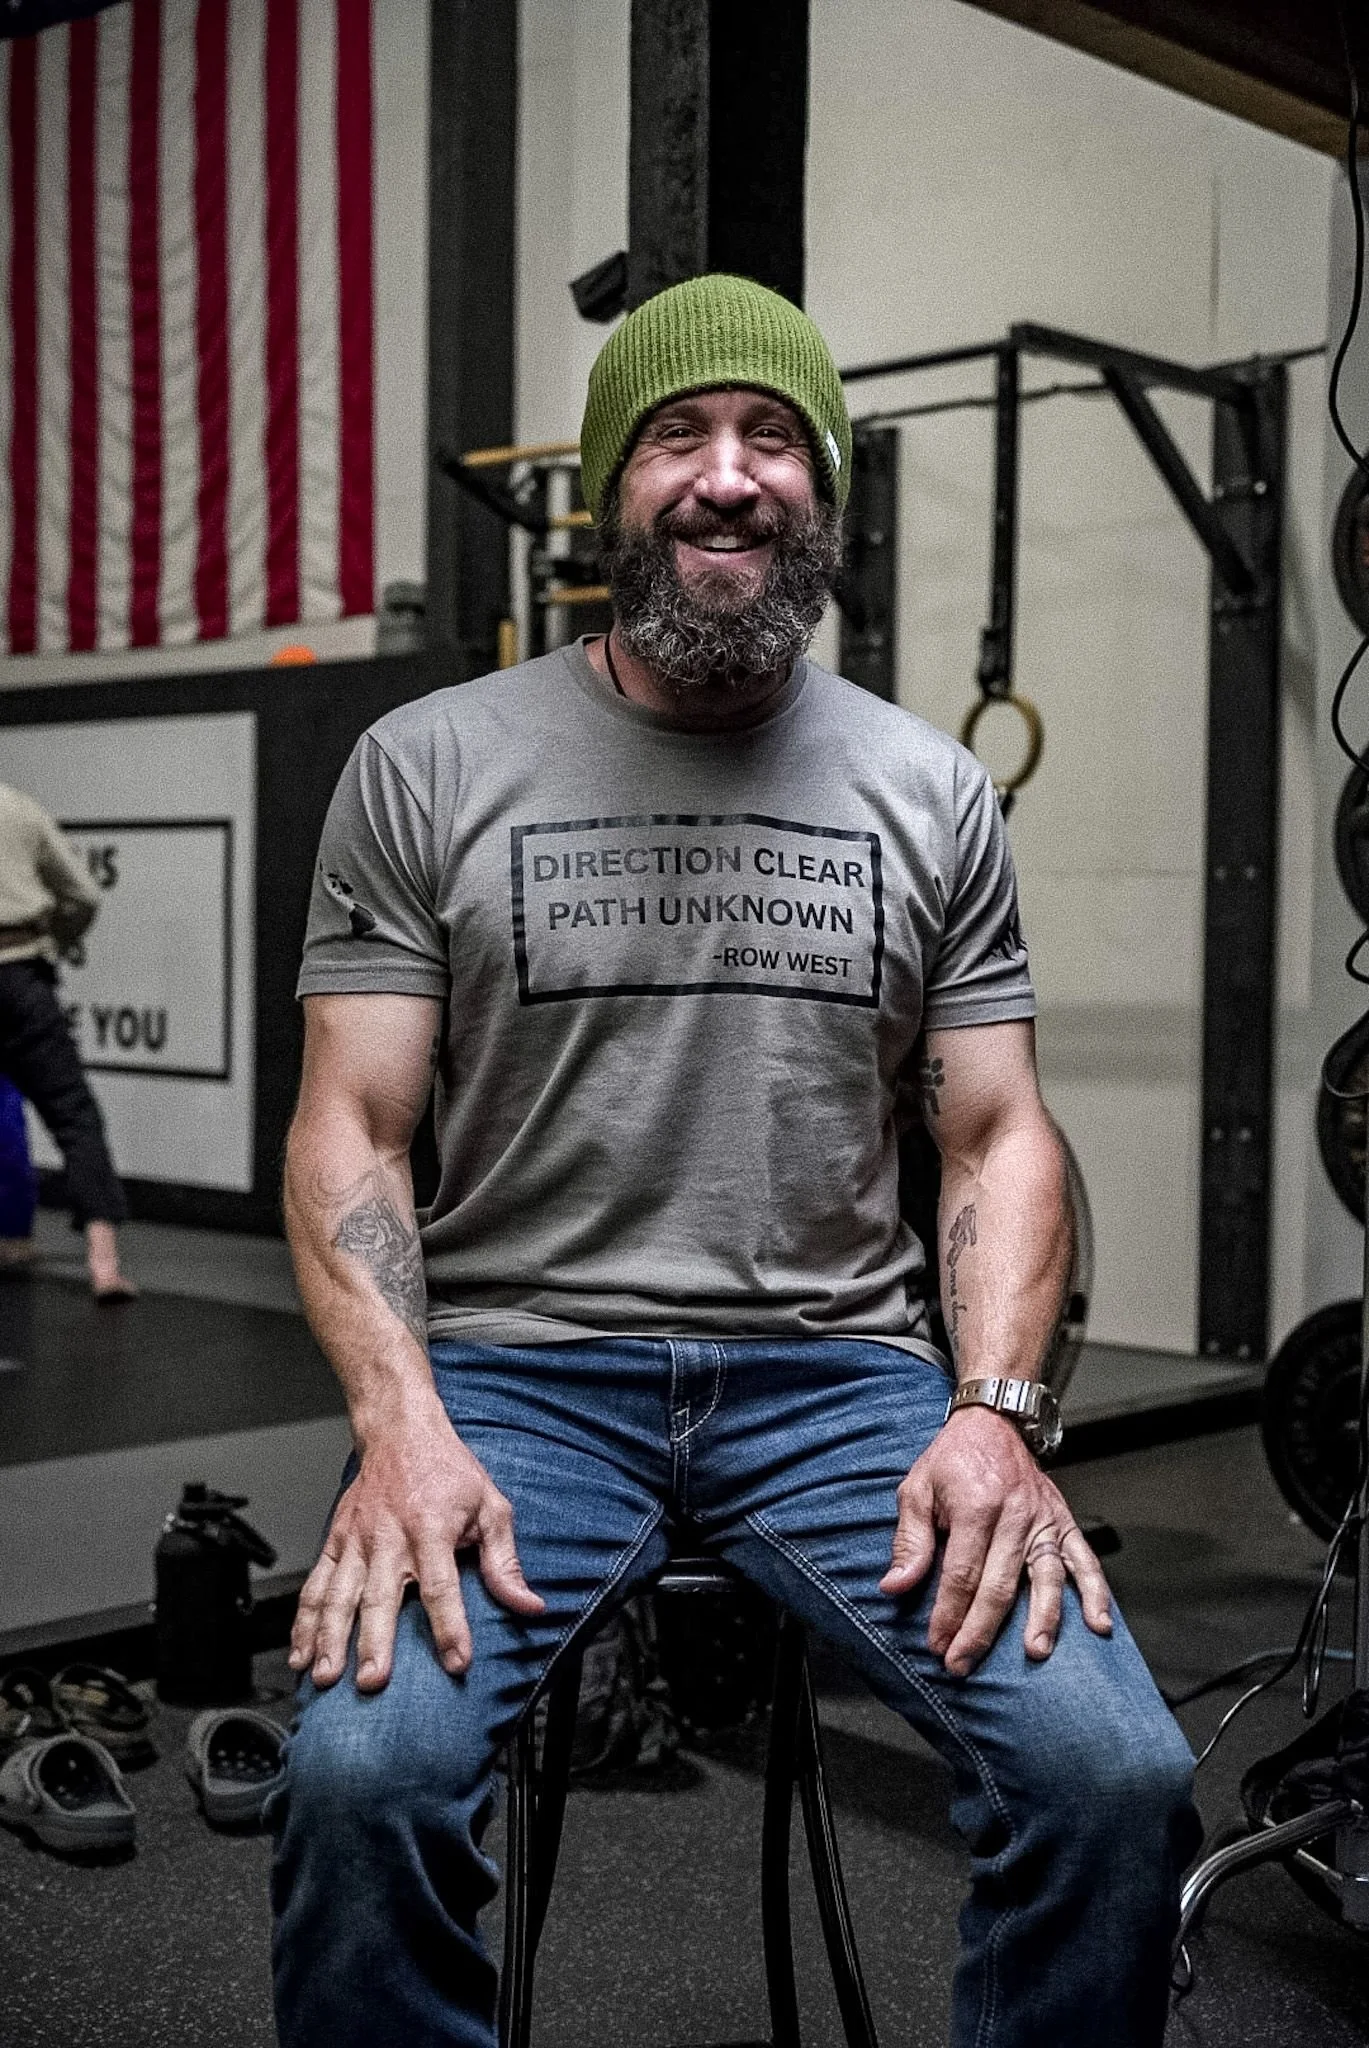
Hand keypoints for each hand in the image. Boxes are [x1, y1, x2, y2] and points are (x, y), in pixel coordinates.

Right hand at [288, 1393, 544, 1692]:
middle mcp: (390, 1536)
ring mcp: (357, 1540)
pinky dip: (304, 1620)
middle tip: (372, 1681)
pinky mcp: (336, 1541)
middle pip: (381, 1596)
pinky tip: (299, 1652)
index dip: (450, 1626)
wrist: (400, 1431)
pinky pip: (315, 1584)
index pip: (442, 1586)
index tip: (456, 1662)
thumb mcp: (491, 1507)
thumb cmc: (448, 1471)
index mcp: (431, 1529)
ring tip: (324, 1676)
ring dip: (329, 1638)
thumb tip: (529, 1606)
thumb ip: (505, 1562)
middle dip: (374, 1641)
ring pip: (338, 1594)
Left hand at [879, 1405, 1110, 1676]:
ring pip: (1046, 1576)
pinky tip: (1100, 1623)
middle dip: (980, 1630)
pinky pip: (1084, 1560)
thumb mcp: (916, 1489)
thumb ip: (910, 1541)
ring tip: (1035, 1652)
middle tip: (963, 1664)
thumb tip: (894, 1587)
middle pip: (999, 1584)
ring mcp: (1044, 1520)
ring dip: (1043, 1617)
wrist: (992, 1422)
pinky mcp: (1064, 1521)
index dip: (949, 1614)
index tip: (937, 1645)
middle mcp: (1014, 1515)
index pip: (962, 1573)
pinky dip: (1096, 1592)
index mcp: (975, 1506)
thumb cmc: (952, 1460)